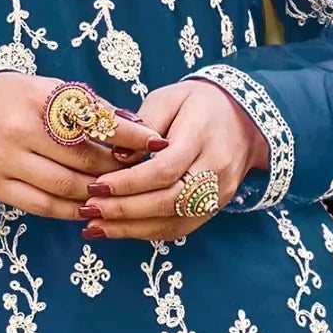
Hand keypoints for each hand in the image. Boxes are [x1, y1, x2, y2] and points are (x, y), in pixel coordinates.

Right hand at [0, 71, 163, 220]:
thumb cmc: (9, 98)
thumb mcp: (44, 88)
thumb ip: (85, 106)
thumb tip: (133, 123)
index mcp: (38, 99)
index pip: (95, 120)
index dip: (130, 134)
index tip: (157, 142)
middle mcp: (22, 130)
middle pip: (85, 159)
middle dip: (118, 168)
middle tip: (141, 172)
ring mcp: (8, 162)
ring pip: (67, 187)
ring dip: (99, 194)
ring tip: (119, 193)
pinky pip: (44, 206)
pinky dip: (72, 210)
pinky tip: (90, 208)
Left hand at [84, 79, 267, 242]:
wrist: (244, 119)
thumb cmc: (197, 104)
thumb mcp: (169, 99)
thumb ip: (143, 126)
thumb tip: (116, 157)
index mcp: (202, 136)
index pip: (164, 169)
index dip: (128, 182)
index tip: (96, 185)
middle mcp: (215, 170)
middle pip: (168, 201)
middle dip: (124, 209)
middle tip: (88, 210)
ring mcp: (218, 194)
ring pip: (173, 221)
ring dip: (130, 229)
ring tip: (94, 227)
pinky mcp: (214, 209)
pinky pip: (179, 229)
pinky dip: (145, 233)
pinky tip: (117, 230)